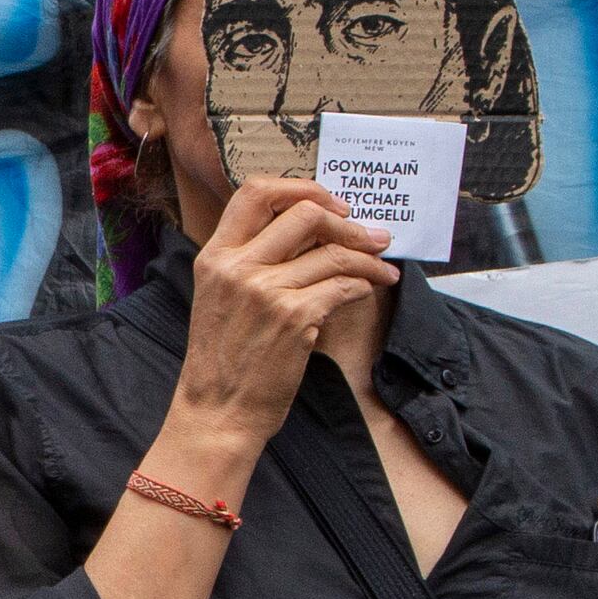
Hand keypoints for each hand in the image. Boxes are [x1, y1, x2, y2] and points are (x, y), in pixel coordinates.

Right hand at [163, 178, 401, 462]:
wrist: (217, 410)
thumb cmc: (224, 359)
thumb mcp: (223, 299)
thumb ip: (253, 262)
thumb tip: (312, 234)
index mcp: (214, 257)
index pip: (254, 193)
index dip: (300, 188)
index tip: (329, 205)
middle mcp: (236, 267)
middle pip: (305, 213)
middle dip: (347, 223)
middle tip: (368, 236)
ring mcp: (264, 291)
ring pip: (333, 252)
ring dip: (369, 258)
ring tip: (383, 267)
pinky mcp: (293, 317)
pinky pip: (344, 285)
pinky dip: (365, 284)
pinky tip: (370, 289)